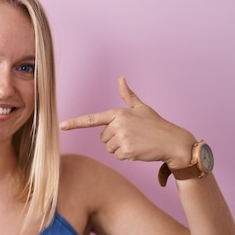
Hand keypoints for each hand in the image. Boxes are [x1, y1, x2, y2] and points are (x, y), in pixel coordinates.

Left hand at [60, 76, 195, 166]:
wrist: (173, 142)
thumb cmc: (156, 125)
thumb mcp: (141, 108)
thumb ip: (128, 95)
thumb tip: (121, 78)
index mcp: (119, 113)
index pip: (92, 119)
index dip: (75, 123)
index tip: (61, 125)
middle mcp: (118, 124)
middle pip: (103, 138)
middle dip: (115, 139)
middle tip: (133, 136)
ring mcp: (122, 137)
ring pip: (109, 148)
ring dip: (121, 148)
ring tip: (137, 142)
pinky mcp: (126, 150)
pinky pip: (118, 156)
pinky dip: (127, 156)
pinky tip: (139, 150)